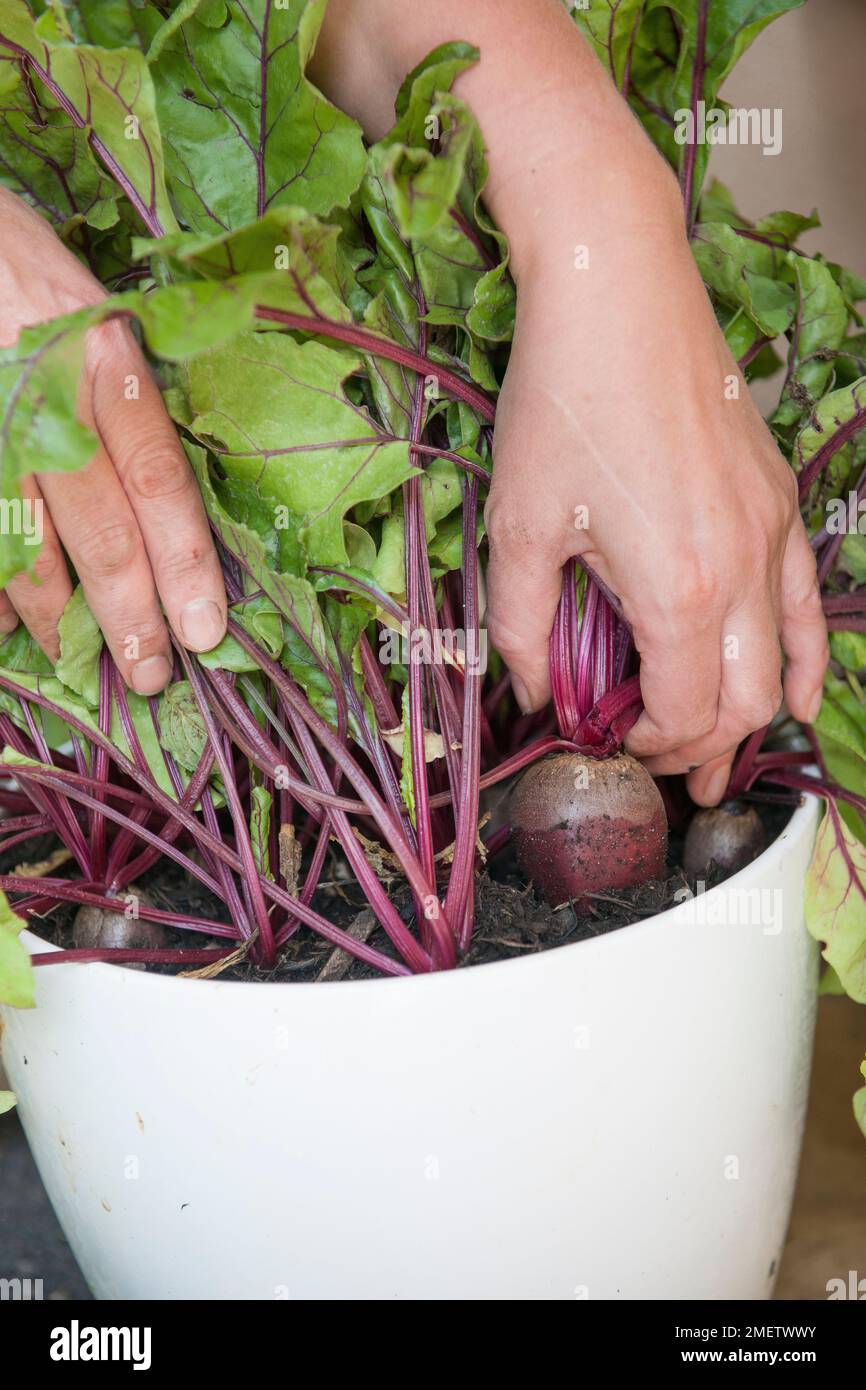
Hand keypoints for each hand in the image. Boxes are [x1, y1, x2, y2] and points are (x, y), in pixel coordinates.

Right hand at [0, 190, 225, 692]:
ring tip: (80, 660)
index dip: (186, 564)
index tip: (205, 632)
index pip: (160, 481)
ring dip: (55, 616)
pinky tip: (5, 628)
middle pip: (102, 533)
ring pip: (25, 547)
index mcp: (108, 361)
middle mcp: (48, 402)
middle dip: (130, 617)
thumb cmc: (27, 263)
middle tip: (152, 676)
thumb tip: (172, 497)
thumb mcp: (99, 309)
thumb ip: (134, 395)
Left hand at [484, 182, 827, 805]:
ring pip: (781, 661)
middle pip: (741, 703)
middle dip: (701, 750)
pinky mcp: (777, 499)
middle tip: (663, 769)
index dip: (646, 746)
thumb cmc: (564, 398)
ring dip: (752, 719)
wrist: (618, 287)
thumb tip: (535, 692)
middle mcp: (741, 570)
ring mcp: (771, 532)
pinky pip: (807, 601)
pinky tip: (797, 691)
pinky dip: (805, 657)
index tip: (608, 741)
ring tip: (730, 763)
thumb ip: (523, 629)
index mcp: (678, 590)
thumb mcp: (520, 524)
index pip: (682, 713)